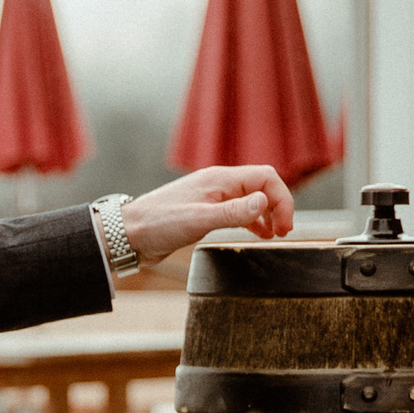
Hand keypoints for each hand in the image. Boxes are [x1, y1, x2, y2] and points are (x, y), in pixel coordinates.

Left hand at [112, 165, 296, 265]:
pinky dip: (253, 221)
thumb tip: (264, 201)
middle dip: (278, 205)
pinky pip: (238, 211)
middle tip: (284, 232)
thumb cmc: (157, 224)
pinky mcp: (205, 212)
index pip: (265, 177)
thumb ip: (233, 212)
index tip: (285, 225)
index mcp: (219, 179)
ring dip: (267, 214)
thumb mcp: (198, 220)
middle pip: (262, 186)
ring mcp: (212, 198)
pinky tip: (258, 233)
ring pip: (252, 199)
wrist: (128, 235)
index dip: (282, 199)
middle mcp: (218, 185)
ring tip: (275, 234)